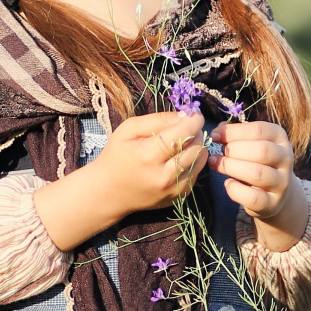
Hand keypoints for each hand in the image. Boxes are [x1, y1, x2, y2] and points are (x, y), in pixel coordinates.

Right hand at [34, 111, 206, 250]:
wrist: (109, 193)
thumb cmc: (116, 156)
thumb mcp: (129, 129)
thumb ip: (158, 119)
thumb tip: (186, 115)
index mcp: (148, 155)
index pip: (185, 132)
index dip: (194, 119)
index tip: (193, 114)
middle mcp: (164, 175)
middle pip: (197, 146)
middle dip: (195, 132)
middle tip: (184, 128)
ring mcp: (174, 189)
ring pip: (201, 159)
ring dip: (196, 146)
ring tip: (180, 143)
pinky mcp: (180, 197)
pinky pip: (197, 172)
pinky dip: (192, 161)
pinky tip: (177, 159)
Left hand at [207, 121, 308, 251]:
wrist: (274, 194)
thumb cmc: (257, 162)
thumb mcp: (251, 144)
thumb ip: (236, 135)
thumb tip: (218, 131)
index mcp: (280, 138)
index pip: (259, 130)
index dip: (234, 132)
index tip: (215, 136)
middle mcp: (286, 159)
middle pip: (261, 150)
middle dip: (233, 150)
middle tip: (217, 153)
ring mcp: (281, 183)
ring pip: (257, 173)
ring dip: (230, 167)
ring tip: (215, 164)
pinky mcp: (272, 203)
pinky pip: (252, 197)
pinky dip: (235, 189)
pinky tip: (228, 183)